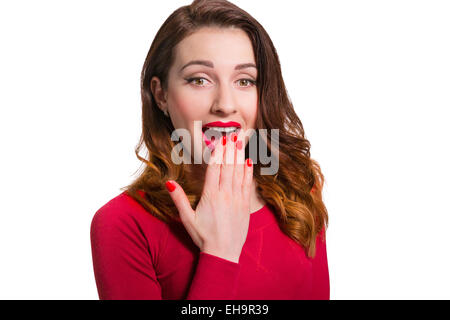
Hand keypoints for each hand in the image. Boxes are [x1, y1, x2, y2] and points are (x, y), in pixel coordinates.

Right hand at [165, 129, 252, 262]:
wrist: (223, 253)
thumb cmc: (203, 236)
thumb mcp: (187, 218)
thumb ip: (179, 199)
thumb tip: (169, 183)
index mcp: (210, 196)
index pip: (214, 169)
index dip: (217, 153)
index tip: (219, 140)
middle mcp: (225, 195)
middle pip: (228, 167)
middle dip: (230, 149)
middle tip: (232, 134)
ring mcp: (237, 200)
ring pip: (239, 173)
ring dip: (239, 156)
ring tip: (240, 142)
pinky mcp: (245, 206)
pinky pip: (247, 185)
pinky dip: (247, 172)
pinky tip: (248, 162)